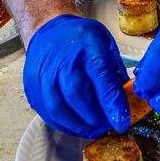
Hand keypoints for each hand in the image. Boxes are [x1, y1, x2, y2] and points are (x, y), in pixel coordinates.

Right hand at [23, 15, 129, 137]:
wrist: (48, 30)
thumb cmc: (79, 37)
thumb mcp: (105, 42)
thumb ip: (115, 69)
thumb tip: (127, 99)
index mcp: (86, 43)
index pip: (100, 75)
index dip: (111, 102)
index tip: (122, 121)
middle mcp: (61, 59)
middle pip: (76, 94)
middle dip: (95, 116)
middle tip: (108, 126)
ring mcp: (43, 74)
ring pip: (58, 107)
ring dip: (79, 125)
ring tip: (94, 130)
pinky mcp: (32, 88)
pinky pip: (47, 113)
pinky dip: (64, 125)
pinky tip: (77, 127)